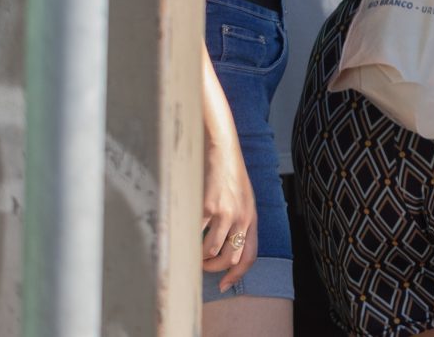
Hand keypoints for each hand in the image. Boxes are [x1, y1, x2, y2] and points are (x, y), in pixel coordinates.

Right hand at [200, 112, 259, 288]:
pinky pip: (195, 236)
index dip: (236, 275)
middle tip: (201, 264)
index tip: (223, 285)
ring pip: (211, 252)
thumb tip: (223, 249)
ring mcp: (226, 213)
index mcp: (252, 217)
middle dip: (213, 268)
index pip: (250, 256)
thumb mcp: (242, 199)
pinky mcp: (208, 207)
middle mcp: (243, 218)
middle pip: (231, 259)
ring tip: (191, 248)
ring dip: (198, 256)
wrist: (222, 148)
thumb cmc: (228, 174)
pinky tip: (182, 236)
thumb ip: (237, 221)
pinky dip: (185, 241)